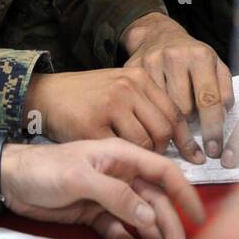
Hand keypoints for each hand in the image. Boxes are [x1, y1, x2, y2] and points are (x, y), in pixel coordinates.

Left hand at [0, 139, 205, 238]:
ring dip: (154, 238)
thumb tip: (148, 215)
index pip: (163, 172)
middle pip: (156, 202)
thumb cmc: (43, 167)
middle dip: (170, 225)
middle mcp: (120, 175)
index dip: (184, 192)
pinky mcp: (96, 214)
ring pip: (141, 219)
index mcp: (121, 155)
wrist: (11, 181)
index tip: (198, 215)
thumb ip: (116, 195)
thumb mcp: (80, 176)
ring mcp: (109, 196)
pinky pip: (121, 231)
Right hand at [23, 68, 203, 161]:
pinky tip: (112, 161)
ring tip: (129, 161)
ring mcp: (109, 105)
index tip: (195, 157)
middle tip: (151, 160)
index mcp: (138, 77)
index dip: (186, 139)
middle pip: (163, 129)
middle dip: (163, 151)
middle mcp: (127, 88)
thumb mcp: (119, 89)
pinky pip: (118, 152)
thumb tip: (178, 135)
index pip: (175, 111)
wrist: (44, 94)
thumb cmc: (85, 97)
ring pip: (144, 143)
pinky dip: (120, 161)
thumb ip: (146, 105)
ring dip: (141, 159)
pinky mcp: (91, 126)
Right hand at [121, 12, 233, 157]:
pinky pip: (143, 103)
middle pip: (183, 109)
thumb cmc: (192, 57)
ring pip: (162, 109)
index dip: (213, 129)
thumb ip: (224, 90)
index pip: (209, 100)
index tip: (214, 151)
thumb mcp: (215, 66)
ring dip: (170, 120)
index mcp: (200, 56)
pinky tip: (155, 109)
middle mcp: (175, 56)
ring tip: (173, 115)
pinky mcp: (132, 69)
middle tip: (191, 124)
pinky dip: (151, 113)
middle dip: (190, 124)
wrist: (157, 35)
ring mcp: (151, 62)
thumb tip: (222, 117)